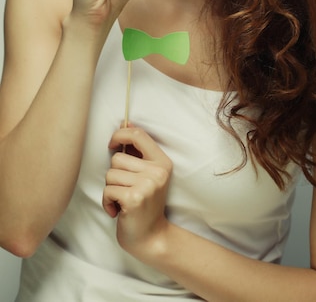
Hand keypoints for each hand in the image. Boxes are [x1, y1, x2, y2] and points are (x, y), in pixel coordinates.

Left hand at [103, 126, 172, 258]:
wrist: (151, 238)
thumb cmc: (145, 205)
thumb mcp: (148, 175)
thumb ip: (138, 152)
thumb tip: (127, 123)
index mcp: (162, 162)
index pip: (138, 135)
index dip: (120, 134)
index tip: (112, 144)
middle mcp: (157, 172)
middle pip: (117, 157)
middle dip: (114, 174)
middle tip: (125, 189)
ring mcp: (147, 185)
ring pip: (110, 174)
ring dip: (110, 189)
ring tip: (122, 200)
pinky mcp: (134, 198)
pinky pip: (107, 190)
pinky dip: (107, 202)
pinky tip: (118, 211)